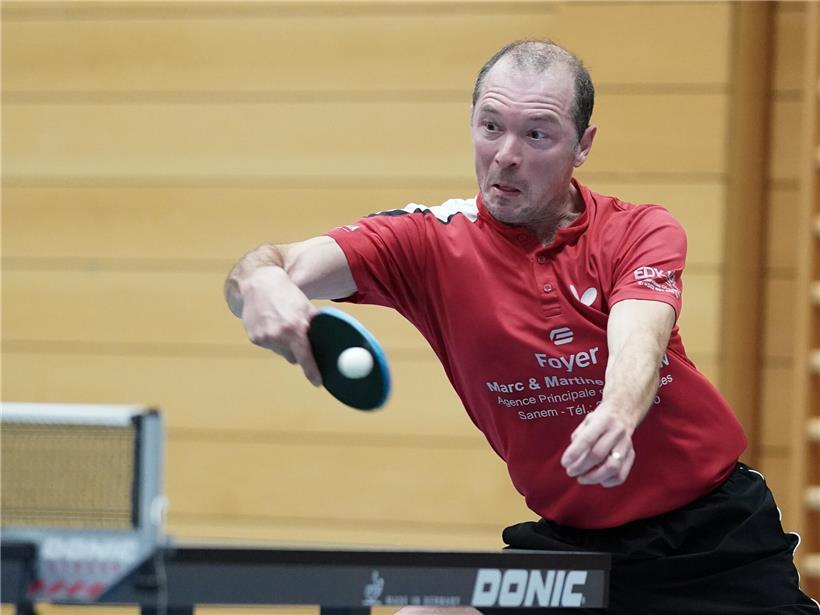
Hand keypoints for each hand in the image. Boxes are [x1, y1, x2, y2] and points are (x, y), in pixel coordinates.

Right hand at [239, 266, 321, 385]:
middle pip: (293, 357)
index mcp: (295, 328)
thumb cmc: (289, 295)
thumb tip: (331, 342)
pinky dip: (272, 339)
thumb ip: (316, 326)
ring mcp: (264, 338)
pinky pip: (269, 346)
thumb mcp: (307, 308)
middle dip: (297, 351)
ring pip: (281, 352)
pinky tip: (272, 323)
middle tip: (297, 337)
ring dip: (284, 344)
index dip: (312, 371)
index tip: (318, 382)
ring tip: (282, 323)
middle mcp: (278, 335)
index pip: (305, 357)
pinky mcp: (254, 338)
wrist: (260, 283)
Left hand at [560, 402, 635, 487]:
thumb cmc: (599, 420)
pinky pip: (621, 474)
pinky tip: (598, 480)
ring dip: (594, 477)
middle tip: (570, 472)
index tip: (564, 463)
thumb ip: (579, 440)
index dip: (574, 453)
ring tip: (582, 478)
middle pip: (598, 455)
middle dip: (581, 467)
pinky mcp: (631, 455)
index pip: (587, 439)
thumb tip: (572, 462)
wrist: (622, 413)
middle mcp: (617, 432)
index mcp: (603, 420)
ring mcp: (626, 444)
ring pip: (612, 467)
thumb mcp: (586, 423)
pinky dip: (608, 481)